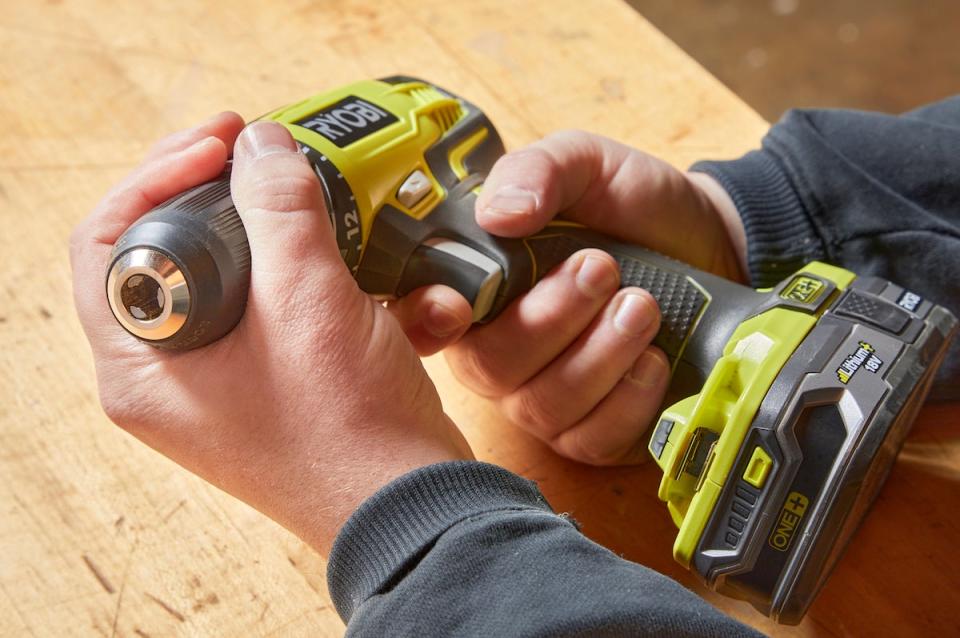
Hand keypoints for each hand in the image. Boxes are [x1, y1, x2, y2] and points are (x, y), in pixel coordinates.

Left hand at [71, 115, 471, 553]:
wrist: (411, 504)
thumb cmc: (348, 427)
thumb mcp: (307, 301)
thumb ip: (277, 208)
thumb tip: (261, 143)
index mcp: (144, 365)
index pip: (109, 241)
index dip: (158, 174)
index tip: (222, 141)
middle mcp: (172, 375)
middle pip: (175, 251)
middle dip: (231, 197)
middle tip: (266, 152)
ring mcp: (226, 380)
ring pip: (240, 276)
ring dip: (294, 238)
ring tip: (333, 207)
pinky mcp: (277, 380)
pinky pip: (288, 308)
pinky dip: (332, 283)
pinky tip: (382, 279)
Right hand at [389, 130, 745, 464]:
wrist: (708, 242)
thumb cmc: (630, 206)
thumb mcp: (586, 164)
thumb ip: (537, 171)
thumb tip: (499, 213)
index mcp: (477, 288)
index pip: (419, 321)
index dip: (426, 321)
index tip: (459, 306)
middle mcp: (497, 352)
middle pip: (489, 367)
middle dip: (549, 320)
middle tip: (603, 268)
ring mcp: (543, 399)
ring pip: (543, 407)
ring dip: (599, 357)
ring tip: (642, 307)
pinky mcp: (594, 433)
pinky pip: (591, 440)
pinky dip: (628, 402)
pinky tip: (654, 361)